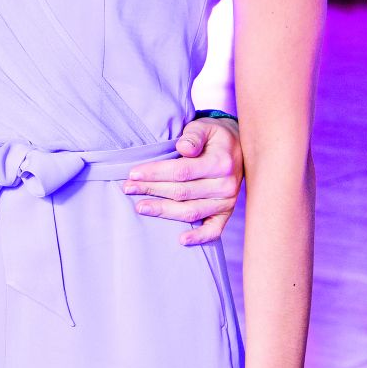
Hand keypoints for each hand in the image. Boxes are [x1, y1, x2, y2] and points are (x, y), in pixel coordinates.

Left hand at [123, 117, 242, 242]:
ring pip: (191, 212)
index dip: (155, 173)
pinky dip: (199, 237)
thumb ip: (193, 135)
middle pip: (182, 192)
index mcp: (220, 162)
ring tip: (140, 207)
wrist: (239, 147)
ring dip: (163, 211)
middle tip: (127, 188)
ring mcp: (227, 202)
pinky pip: (214, 230)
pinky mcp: (226, 213)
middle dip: (151, 190)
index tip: (133, 173)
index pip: (181, 171)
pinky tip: (181, 240)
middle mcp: (226, 185)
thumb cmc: (214, 136)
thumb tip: (183, 148)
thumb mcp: (205, 127)